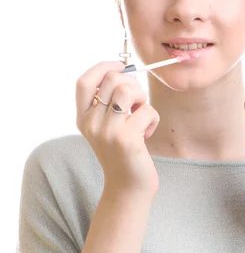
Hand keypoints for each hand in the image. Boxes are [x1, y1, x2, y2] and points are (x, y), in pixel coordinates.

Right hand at [76, 61, 159, 198]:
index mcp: (83, 118)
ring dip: (142, 98)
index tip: (120, 65)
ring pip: (128, 90)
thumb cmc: (123, 152)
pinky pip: (147, 110)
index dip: (102, 67)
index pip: (84, 82)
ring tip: (141, 114)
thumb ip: (109, 102)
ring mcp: (107, 131)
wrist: (128, 188)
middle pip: (112, 80)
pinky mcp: (127, 139)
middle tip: (137, 102)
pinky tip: (147, 134)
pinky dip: (153, 118)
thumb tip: (124, 69)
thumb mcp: (108, 127)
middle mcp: (91, 123)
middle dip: (132, 84)